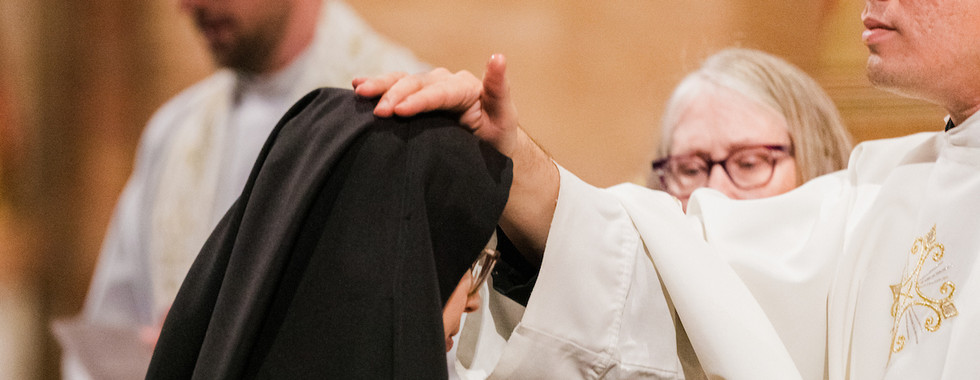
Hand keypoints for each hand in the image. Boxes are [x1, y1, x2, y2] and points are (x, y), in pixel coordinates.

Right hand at [353, 54, 520, 156]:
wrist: (488, 149)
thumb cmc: (498, 136)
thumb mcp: (505, 116)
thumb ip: (499, 88)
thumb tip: (498, 57)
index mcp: (464, 86)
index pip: (438, 92)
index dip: (418, 100)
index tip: (399, 110)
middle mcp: (444, 82)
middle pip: (416, 83)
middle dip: (395, 94)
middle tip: (378, 112)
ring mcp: (428, 89)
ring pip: (402, 82)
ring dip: (380, 86)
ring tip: (360, 91)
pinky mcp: (417, 99)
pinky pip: (395, 89)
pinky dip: (377, 86)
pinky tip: (357, 86)